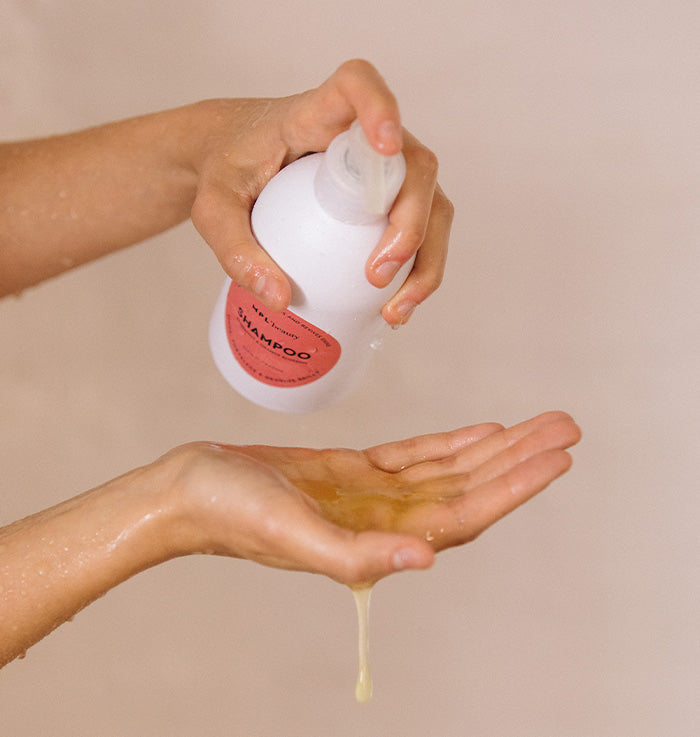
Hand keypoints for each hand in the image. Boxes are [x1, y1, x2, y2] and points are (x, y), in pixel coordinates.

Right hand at [0, 411, 578, 664]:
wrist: (191, 489)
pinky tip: (479, 431)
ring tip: (536, 423)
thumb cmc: (230, 515)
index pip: (464, 515)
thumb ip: (358, 555)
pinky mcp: (355, 472)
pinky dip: (452, 443)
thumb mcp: (291, 534)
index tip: (556, 457)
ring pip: (449, 469)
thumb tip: (426, 558)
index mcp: (377, 542)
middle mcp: (384, 521)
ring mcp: (372, 495)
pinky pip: (417, 456)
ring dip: (494, 447)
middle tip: (565, 426)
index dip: (512, 487)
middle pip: (469, 488)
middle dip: (519, 459)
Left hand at [189, 59, 452, 325]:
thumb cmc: (225, 172)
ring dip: (425, 259)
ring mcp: (384, 169)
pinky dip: (420, 270)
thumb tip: (280, 298)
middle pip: (415, 164)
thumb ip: (235, 250)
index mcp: (315, 114)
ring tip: (394, 310)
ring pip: (432, 203)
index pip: (357, 85)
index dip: (381, 106)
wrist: (232, 164)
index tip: (386, 145)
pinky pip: (424, 230)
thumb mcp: (213, 210)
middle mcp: (363, 136)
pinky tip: (396, 307)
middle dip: (410, 223)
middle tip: (375, 275)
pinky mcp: (389, 198)